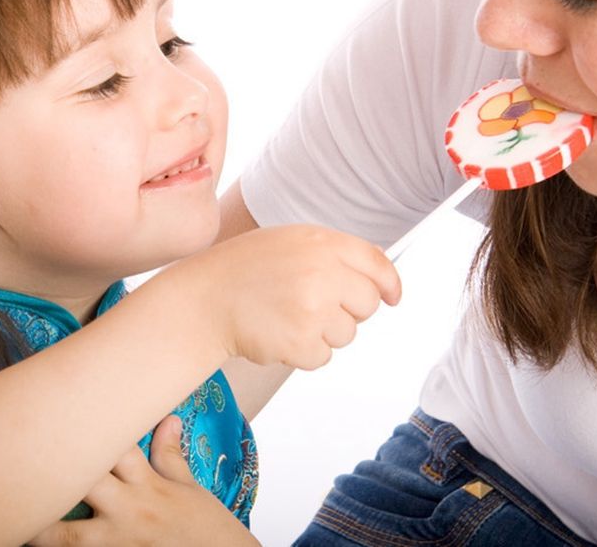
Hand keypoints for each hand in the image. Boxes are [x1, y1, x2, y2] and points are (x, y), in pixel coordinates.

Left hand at [28, 417, 259, 546]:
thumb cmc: (204, 526)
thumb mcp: (189, 487)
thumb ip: (169, 456)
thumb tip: (168, 419)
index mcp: (146, 482)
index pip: (112, 444)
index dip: (84, 424)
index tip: (55, 406)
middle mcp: (128, 508)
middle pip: (82, 480)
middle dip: (51, 468)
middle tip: (12, 455)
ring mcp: (117, 541)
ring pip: (67, 533)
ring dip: (38, 528)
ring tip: (8, 517)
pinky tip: (30, 545)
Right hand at [166, 224, 401, 369]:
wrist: (205, 300)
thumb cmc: (244, 270)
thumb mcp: (290, 242)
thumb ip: (332, 254)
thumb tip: (377, 279)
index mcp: (321, 242)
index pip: (376, 263)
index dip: (389, 283)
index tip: (392, 296)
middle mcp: (322, 273)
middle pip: (367, 304)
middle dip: (348, 310)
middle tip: (314, 306)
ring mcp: (313, 309)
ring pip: (347, 333)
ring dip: (323, 332)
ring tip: (287, 316)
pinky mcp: (302, 343)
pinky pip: (324, 356)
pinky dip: (305, 352)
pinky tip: (279, 333)